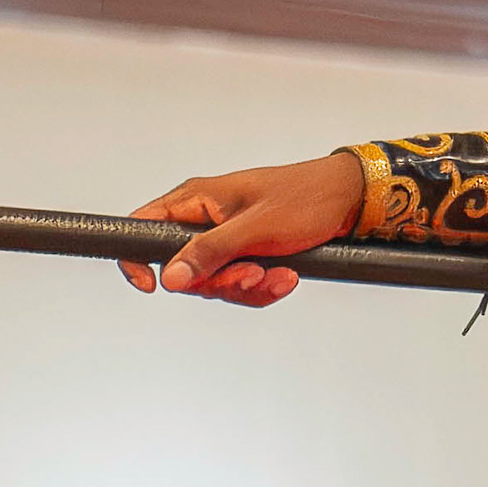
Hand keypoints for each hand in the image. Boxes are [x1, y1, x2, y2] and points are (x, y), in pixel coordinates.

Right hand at [120, 156, 363, 304]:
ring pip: (215, 282)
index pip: (143, 226)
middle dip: (220, 281)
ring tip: (279, 273)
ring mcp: (227, 239)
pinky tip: (286, 276)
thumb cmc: (305, 199)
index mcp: (196, 200)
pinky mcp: (247, 254)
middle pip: (184, 270)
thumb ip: (209, 253)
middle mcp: (205, 219)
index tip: (152, 286)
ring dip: (248, 286)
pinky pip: (240, 284)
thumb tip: (169, 277)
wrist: (349, 202)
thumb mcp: (254, 228)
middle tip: (252, 273)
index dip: (138, 260)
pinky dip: (264, 287)